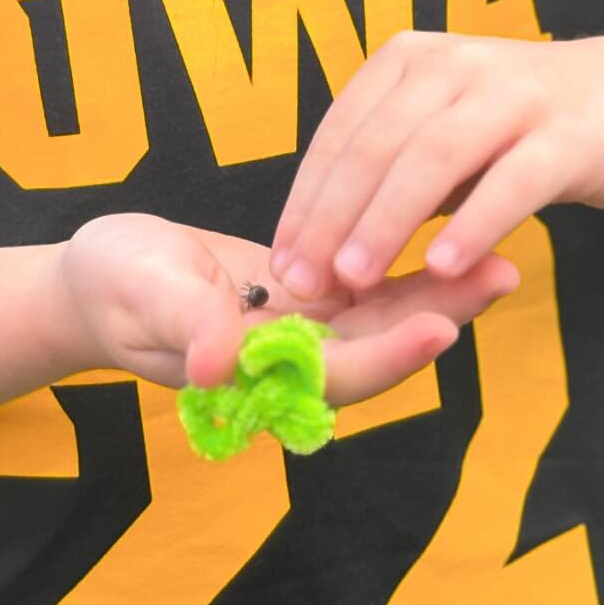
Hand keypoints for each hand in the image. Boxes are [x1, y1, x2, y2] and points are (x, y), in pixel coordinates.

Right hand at [58, 211, 518, 405]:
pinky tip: (448, 232)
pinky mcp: (304, 290)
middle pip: (378, 347)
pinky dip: (406, 265)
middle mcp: (290, 357)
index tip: (441, 328)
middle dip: (441, 316)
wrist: (102, 275)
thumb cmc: (114, 286)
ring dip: (439, 290)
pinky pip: (366, 284)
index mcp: (255, 369)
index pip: (334, 373)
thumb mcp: (142, 296)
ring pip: (381, 315)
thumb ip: (185, 325)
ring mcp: (301, 326)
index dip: (389, 356)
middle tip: (502, 272)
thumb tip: (221, 360)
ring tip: (500, 254)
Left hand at [269, 28, 603, 300]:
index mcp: (410, 60)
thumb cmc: (519, 128)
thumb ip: (392, 175)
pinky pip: (511, 182)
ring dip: (386, 221)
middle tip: (305, 282)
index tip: (283, 263)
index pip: (342, 132)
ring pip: (434, 158)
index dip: (307, 199)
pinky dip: (472, 224)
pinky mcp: (568, 135)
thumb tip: (321, 252)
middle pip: (378, 144)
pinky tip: (442, 267)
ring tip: (354, 279)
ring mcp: (513, 95)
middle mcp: (454, 65)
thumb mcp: (444, 132)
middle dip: (332, 217)